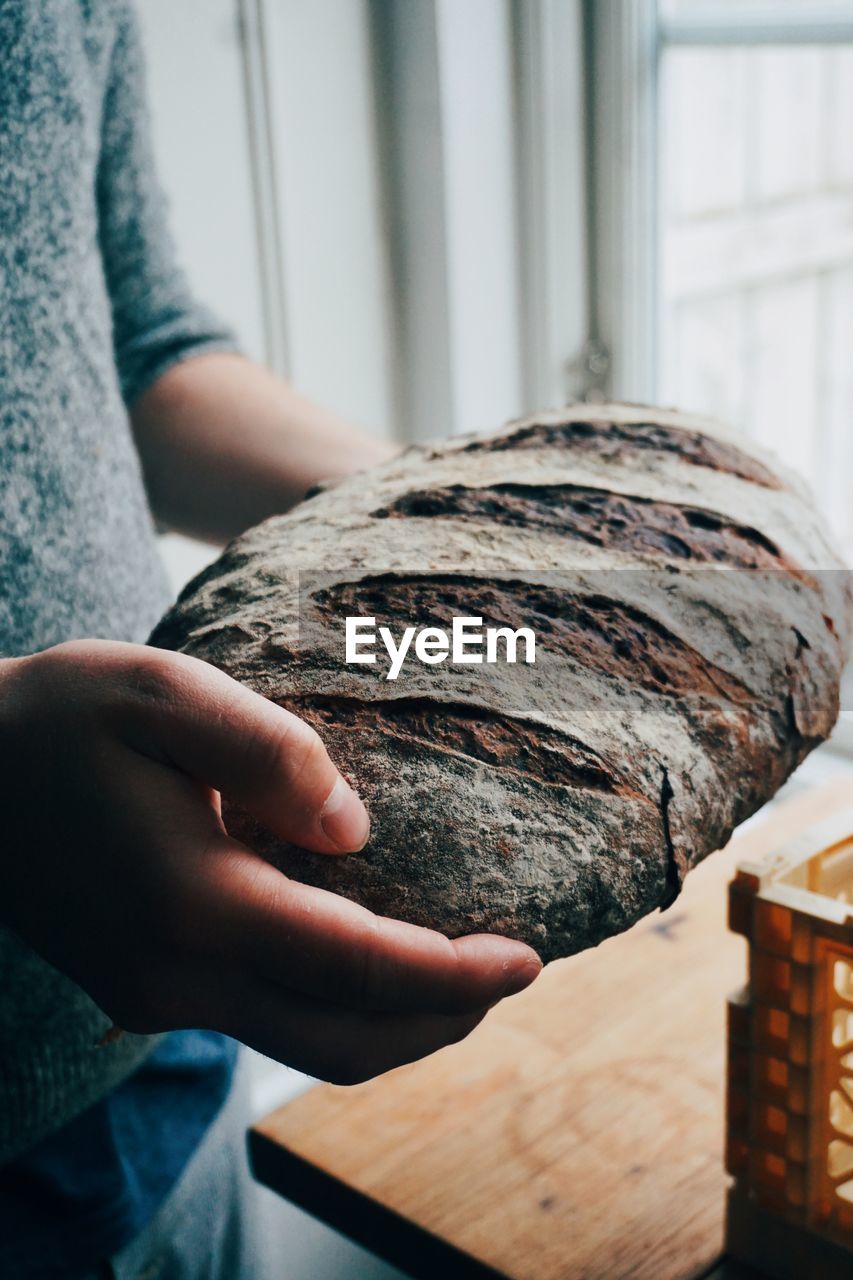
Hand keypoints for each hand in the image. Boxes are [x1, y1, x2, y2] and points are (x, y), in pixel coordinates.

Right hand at [0, 640, 540, 1082]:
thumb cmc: (63, 717)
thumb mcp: (165, 691)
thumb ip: (269, 753)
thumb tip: (355, 830)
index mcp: (195, 903)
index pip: (359, 970)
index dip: (457, 975)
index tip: (529, 958)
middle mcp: (178, 974)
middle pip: (344, 1041)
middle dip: (443, 1020)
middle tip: (511, 973)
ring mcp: (158, 993)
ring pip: (307, 1044)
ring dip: (395, 1024)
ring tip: (460, 973)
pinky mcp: (148, 986)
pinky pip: (267, 1019)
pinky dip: (340, 1006)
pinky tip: (370, 955)